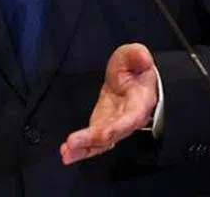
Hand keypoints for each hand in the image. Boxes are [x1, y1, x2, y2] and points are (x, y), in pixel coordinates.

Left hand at [60, 43, 157, 164]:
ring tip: (66, 153)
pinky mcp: (102, 127)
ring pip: (100, 143)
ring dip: (83, 150)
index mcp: (139, 103)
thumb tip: (144, 58)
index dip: (117, 127)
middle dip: (92, 140)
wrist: (134, 79)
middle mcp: (127, 121)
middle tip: (72, 143)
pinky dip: (80, 149)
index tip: (104, 133)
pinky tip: (66, 153)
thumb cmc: (136, 69)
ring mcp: (114, 126)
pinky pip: (93, 142)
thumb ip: (137, 55)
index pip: (130, 119)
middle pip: (111, 135)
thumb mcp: (136, 55)